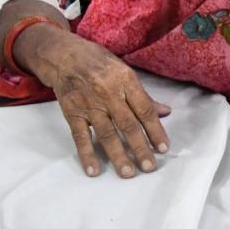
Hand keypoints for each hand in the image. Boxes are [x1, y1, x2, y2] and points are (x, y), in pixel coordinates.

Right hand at [21, 26, 171, 177]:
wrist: (64, 55)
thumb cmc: (99, 62)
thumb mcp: (124, 71)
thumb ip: (143, 95)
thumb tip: (165, 112)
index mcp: (125, 80)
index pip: (144, 109)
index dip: (155, 130)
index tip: (163, 148)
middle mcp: (108, 92)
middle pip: (128, 125)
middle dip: (140, 147)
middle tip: (150, 167)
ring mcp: (89, 104)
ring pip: (106, 134)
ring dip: (118, 155)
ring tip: (128, 173)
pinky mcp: (72, 112)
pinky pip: (81, 136)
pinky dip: (87, 154)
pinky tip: (94, 170)